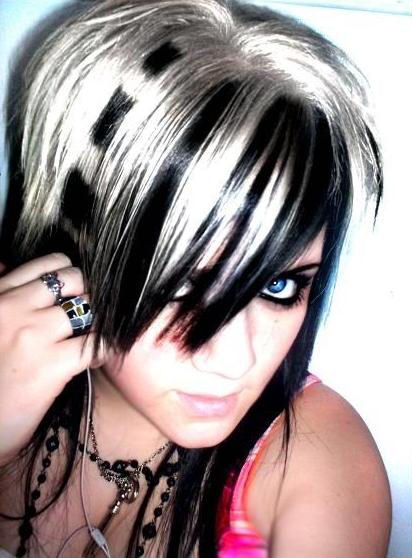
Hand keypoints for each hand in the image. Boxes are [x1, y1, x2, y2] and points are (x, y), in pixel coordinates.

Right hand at [0, 253, 102, 464]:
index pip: (50, 265)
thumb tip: (7, 264)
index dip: (73, 275)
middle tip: (93, 313)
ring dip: (101, 321)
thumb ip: (4, 294)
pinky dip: (107, 348)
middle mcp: (14, 308)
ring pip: (90, 308)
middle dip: (90, 294)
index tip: (78, 290)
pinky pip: (97, 344)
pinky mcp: (51, 365)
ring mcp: (33, 335)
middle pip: (76, 280)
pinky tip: (101, 356)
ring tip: (98, 333)